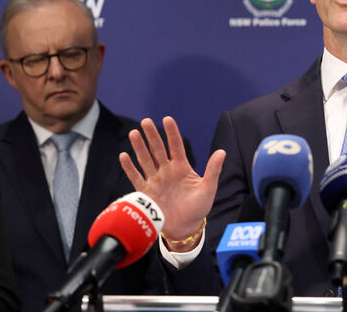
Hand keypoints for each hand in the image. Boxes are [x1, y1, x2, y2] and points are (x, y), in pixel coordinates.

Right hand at [119, 116, 225, 251]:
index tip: (167, 119)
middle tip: (146, 121)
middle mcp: (167, 171)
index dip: (172, 133)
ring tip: (134, 133)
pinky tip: (124, 155)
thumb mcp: (208, 188)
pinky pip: (136, 177)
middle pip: (158, 150)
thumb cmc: (198, 208)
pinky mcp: (146, 192)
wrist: (185, 228)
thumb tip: (222, 152)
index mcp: (182, 167)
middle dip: (152, 135)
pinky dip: (130, 167)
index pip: (176, 146)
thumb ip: (213, 170)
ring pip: (145, 160)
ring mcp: (155, 180)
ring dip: (139, 147)